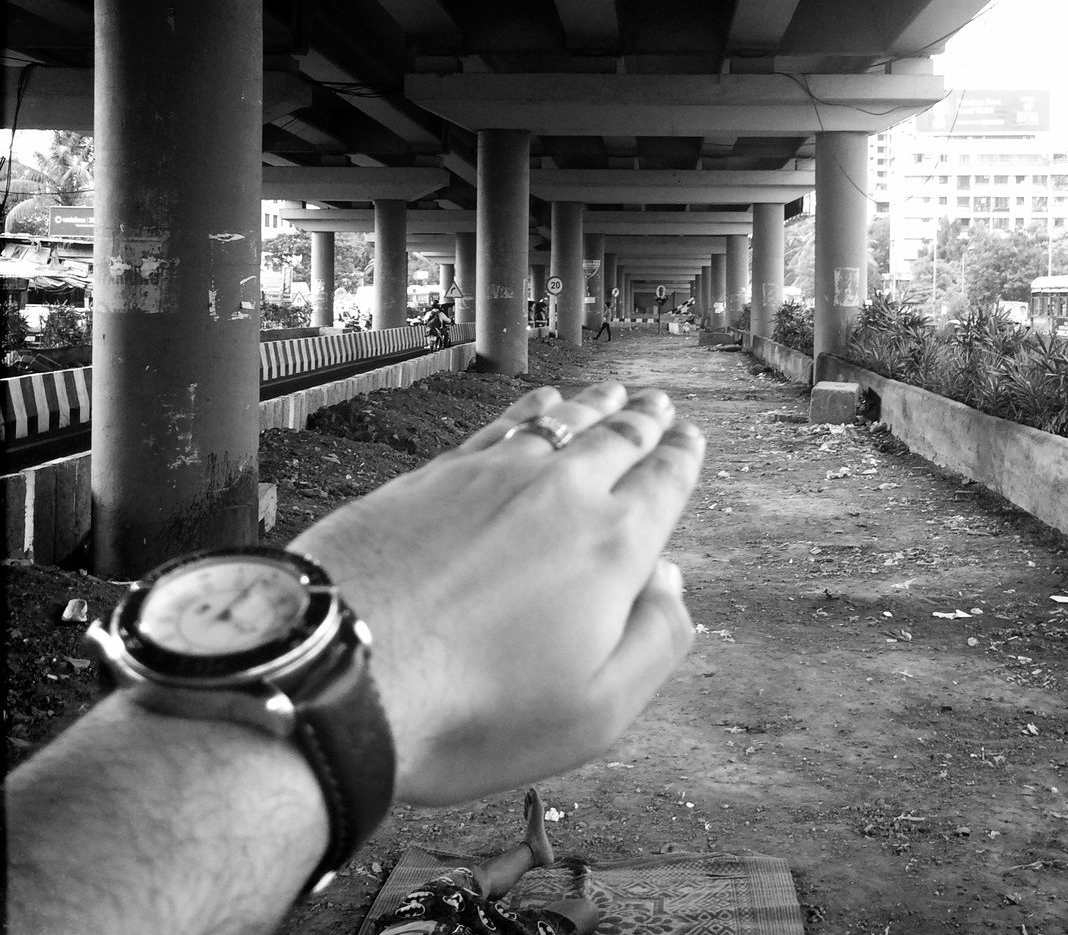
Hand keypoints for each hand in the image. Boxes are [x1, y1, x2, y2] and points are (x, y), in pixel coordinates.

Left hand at [292, 381, 703, 804]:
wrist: (342, 673)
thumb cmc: (472, 708)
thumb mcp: (595, 710)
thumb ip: (655, 640)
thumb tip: (673, 580)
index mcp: (611, 548)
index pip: (661, 486)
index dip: (681, 459)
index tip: (690, 438)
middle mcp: (562, 493)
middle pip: (616, 440)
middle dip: (645, 420)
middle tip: (660, 404)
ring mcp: (495, 475)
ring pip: (564, 422)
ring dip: (597, 404)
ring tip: (615, 391)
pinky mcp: (438, 473)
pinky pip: (503, 423)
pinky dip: (533, 407)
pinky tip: (543, 401)